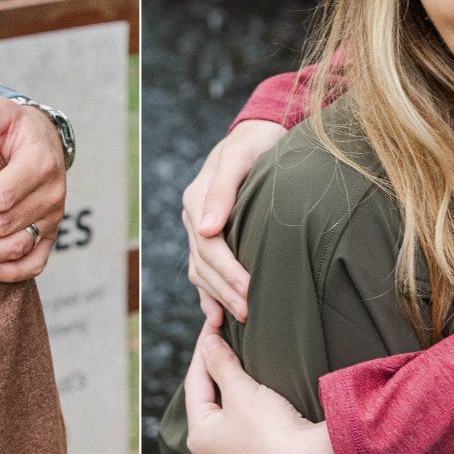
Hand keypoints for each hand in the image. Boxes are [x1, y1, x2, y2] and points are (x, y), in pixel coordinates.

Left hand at [0, 97, 65, 281]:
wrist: (45, 139)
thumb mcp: (2, 110)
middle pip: (3, 225)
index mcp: (40, 163)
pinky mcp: (51, 233)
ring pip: (15, 247)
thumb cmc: (16, 125)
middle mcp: (52, 193)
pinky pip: (36, 261)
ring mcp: (54, 217)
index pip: (2, 195)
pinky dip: (11, 273)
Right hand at [181, 119, 281, 325]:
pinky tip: (218, 317)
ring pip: (201, 272)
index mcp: (196, 199)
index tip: (250, 290)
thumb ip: (222, 189)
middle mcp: (194, 217)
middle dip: (226, 290)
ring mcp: (198, 229)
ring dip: (219, 297)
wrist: (259, 135)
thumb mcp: (240, 157)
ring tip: (243, 318)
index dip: (228, 271)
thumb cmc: (255, 144)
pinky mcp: (209, 238)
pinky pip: (201, 272)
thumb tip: (206, 229)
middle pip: (203, 263)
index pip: (208, 245)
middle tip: (251, 312)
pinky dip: (208, 296)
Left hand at [183, 323, 353, 453]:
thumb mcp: (242, 390)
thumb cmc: (272, 431)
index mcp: (199, 436)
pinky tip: (259, 407)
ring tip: (241, 371)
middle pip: (210, 403)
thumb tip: (207, 343)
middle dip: (217, 373)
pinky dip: (249, 418)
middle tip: (224, 343)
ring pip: (229, 423)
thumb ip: (221, 363)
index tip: (213, 324)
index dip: (204, 349)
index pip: (195, 381)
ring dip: (233, 396)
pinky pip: (248, 438)